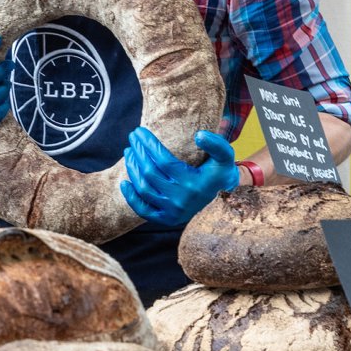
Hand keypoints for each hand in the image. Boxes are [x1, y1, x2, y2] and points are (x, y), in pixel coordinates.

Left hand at [120, 126, 238, 226]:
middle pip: (150, 172)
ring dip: (132, 168)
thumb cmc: (219, 171)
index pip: (163, 160)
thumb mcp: (225, 156)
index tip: (139, 131)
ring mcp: (172, 211)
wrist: (222, 195)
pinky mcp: (166, 219)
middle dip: (138, 152)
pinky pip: (143, 210)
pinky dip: (131, 197)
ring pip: (143, 188)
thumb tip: (199, 135)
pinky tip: (125, 182)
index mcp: (192, 183)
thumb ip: (217, 144)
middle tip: (133, 138)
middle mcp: (181, 199)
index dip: (148, 144)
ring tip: (129, 152)